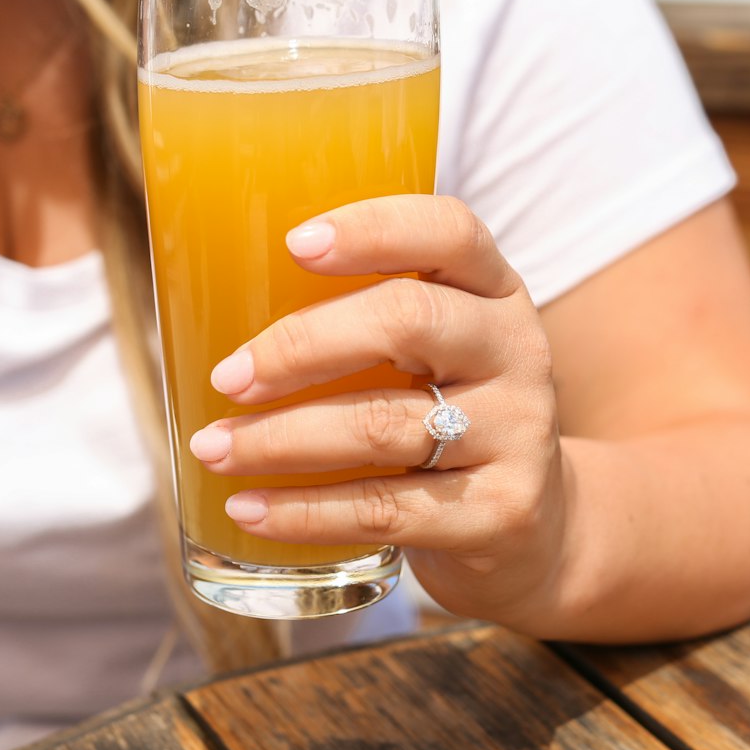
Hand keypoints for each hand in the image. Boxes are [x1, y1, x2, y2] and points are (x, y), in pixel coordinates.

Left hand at [190, 194, 567, 627]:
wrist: (535, 520)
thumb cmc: (449, 410)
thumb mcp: (435, 348)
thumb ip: (366, 318)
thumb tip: (222, 302)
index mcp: (493, 290)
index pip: (450, 231)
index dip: (374, 229)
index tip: (294, 244)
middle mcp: (516, 349)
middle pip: (408, 320)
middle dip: (301, 345)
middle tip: (229, 377)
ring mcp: (517, 431)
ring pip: (384, 425)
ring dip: (281, 439)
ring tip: (213, 448)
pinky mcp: (502, 511)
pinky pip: (386, 510)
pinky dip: (305, 511)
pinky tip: (250, 509)